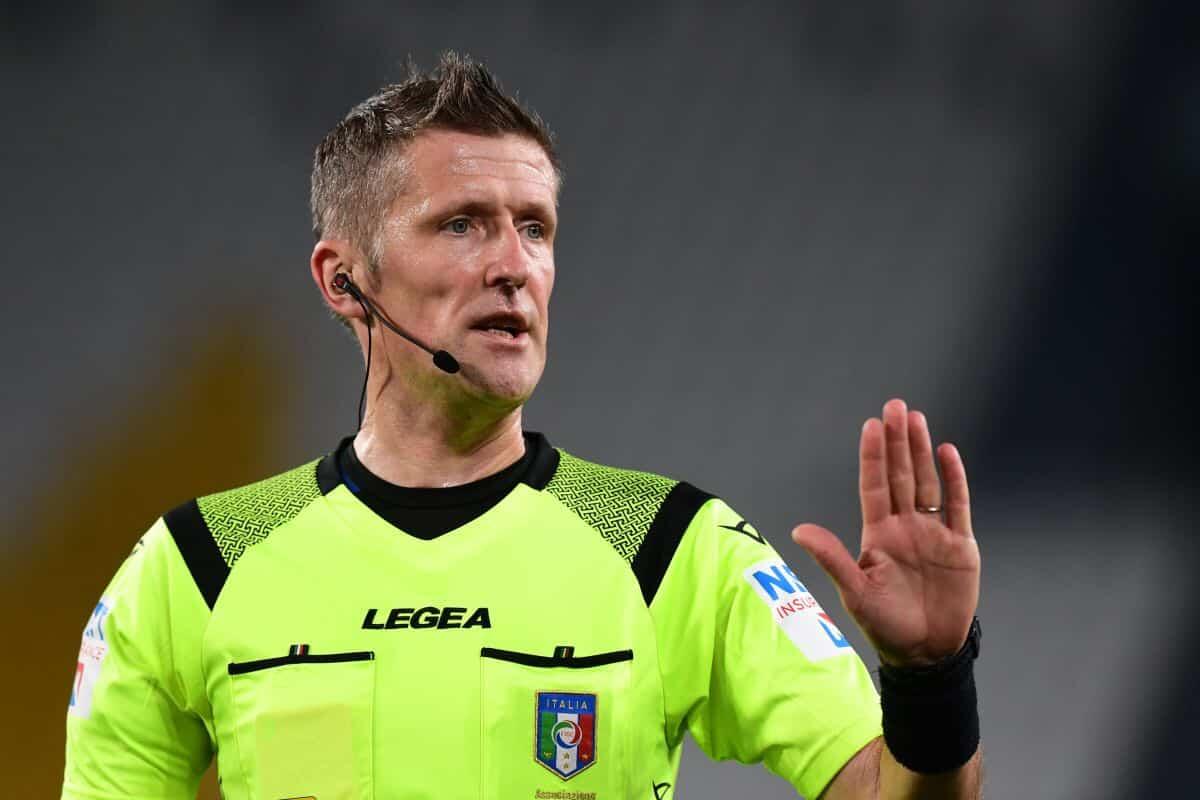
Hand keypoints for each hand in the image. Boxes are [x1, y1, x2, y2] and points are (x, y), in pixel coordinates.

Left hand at [791, 399, 979, 666]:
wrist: (925, 652)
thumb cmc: (885, 624)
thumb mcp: (855, 591)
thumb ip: (832, 558)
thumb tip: (799, 530)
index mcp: (878, 534)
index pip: (873, 486)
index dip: (872, 456)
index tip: (870, 425)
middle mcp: (905, 526)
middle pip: (900, 475)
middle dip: (898, 441)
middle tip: (895, 406)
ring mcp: (933, 533)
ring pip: (927, 482)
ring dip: (922, 452)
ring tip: (917, 419)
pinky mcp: (961, 546)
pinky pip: (958, 506)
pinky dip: (955, 479)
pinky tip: (947, 453)